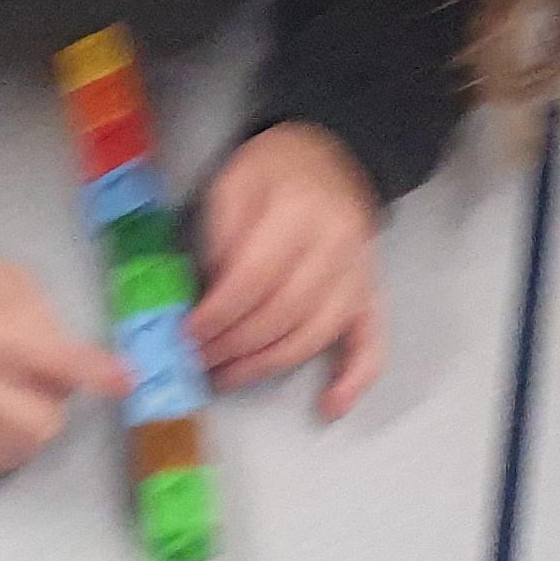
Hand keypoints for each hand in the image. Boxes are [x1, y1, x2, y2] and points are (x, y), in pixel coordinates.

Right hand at [0, 196, 126, 483]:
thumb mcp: (17, 288)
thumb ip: (53, 331)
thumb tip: (93, 374)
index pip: (57, 362)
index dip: (96, 373)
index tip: (125, 383)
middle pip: (42, 426)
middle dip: (50, 409)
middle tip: (35, 386)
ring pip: (17, 454)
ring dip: (25, 433)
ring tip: (6, 399)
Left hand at [194, 125, 382, 417]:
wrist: (334, 155)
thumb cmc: (274, 170)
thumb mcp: (234, 183)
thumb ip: (221, 236)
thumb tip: (209, 298)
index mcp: (300, 212)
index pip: (255, 277)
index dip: (218, 314)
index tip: (186, 333)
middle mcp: (337, 247)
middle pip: (283, 314)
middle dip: (233, 346)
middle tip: (196, 360)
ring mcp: (359, 275)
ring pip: (314, 336)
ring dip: (266, 367)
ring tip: (226, 377)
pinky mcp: (370, 293)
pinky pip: (372, 342)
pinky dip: (355, 379)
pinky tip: (330, 406)